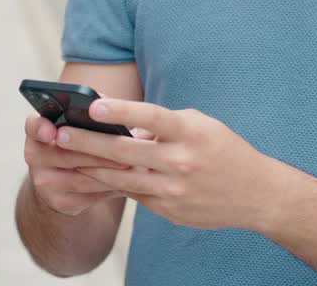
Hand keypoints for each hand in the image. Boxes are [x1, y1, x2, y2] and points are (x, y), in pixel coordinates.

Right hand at [23, 114, 132, 216]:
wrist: (64, 182)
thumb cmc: (81, 142)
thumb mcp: (81, 124)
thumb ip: (92, 111)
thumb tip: (115, 107)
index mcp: (38, 131)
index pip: (33, 126)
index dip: (40, 128)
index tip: (52, 131)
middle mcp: (35, 156)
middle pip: (66, 155)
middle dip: (98, 151)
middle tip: (125, 148)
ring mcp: (45, 183)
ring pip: (82, 178)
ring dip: (111, 171)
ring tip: (136, 164)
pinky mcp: (62, 203)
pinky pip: (91, 195)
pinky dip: (112, 187)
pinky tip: (130, 180)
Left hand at [54, 100, 282, 230]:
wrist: (256, 193)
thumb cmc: (224, 150)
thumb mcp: (201, 126)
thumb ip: (163, 126)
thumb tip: (126, 129)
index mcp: (191, 133)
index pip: (152, 118)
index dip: (121, 111)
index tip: (93, 106)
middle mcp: (182, 161)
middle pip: (125, 152)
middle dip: (88, 142)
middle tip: (60, 134)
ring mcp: (174, 189)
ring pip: (122, 177)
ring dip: (91, 166)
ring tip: (66, 155)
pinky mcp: (169, 210)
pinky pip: (133, 194)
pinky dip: (112, 183)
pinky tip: (93, 174)